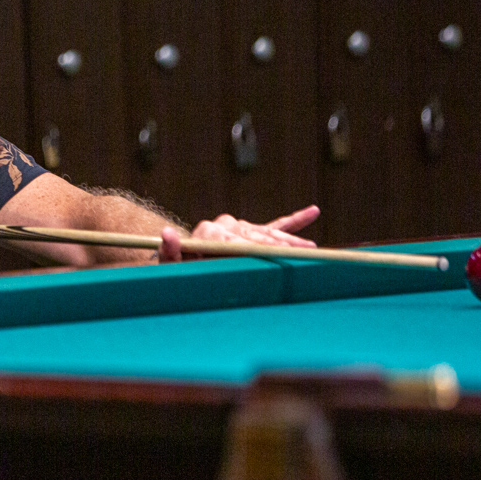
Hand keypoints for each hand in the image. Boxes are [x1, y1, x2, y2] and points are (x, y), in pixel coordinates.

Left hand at [158, 205, 320, 262]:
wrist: (179, 262)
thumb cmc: (175, 268)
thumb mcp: (169, 263)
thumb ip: (169, 250)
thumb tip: (166, 233)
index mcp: (210, 232)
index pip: (238, 242)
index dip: (256, 249)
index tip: (274, 253)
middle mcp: (225, 224)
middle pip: (257, 237)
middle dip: (278, 246)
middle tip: (301, 253)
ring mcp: (238, 226)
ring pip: (267, 233)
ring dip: (289, 240)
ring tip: (310, 247)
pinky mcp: (246, 230)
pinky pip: (272, 225)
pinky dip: (293, 220)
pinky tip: (313, 211)